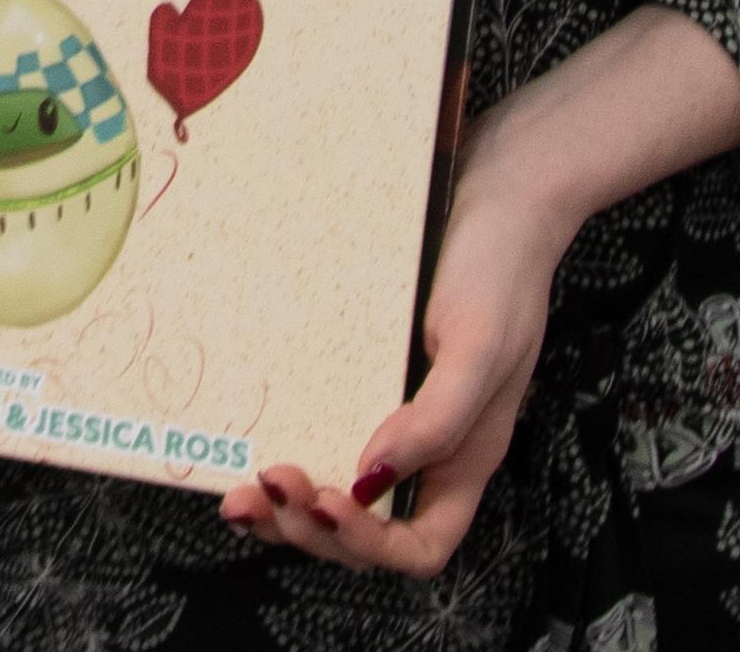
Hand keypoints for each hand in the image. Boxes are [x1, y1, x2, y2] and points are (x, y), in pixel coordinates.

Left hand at [215, 125, 570, 573]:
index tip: (323, 499)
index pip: (419, 547)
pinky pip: (325, 429)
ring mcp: (396, 413)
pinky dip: (289, 447)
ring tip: (241, 489)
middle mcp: (427, 450)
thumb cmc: (498, 269)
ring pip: (338, 491)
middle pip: (367, 531)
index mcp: (464, 458)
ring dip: (288, 507)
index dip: (369, 544)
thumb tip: (372, 478)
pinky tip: (253, 438)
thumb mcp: (481, 347)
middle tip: (257, 490)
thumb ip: (439, 419)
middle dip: (309, 529)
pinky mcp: (368, 372)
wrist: (497, 192)